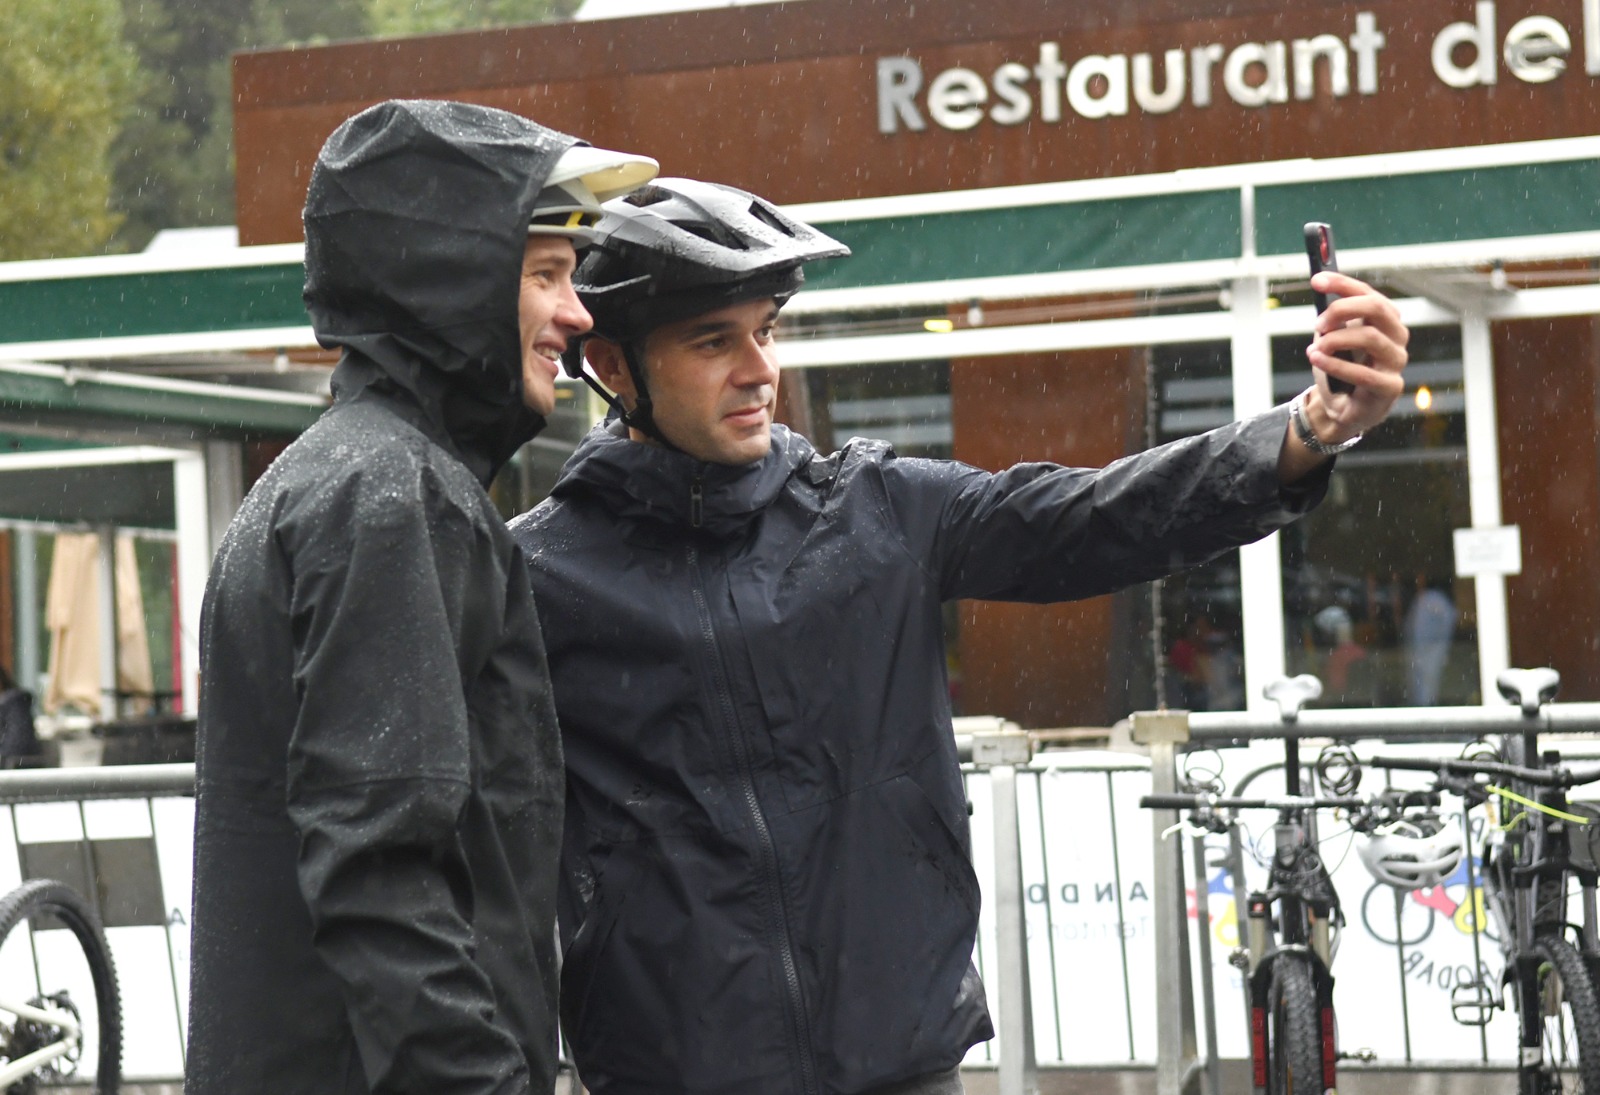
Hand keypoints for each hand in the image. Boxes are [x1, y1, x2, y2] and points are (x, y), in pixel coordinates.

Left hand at [1304, 270, 1409, 440]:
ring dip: (1335, 340)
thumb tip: (1321, 288)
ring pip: (1370, 337)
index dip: (1342, 284)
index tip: (1316, 280)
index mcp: (1385, 320)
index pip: (1368, 293)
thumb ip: (1330, 318)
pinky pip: (1364, 373)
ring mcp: (1396, 362)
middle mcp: (1396, 336)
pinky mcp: (1390, 387)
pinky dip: (1336, 365)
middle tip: (1318, 323)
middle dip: (1341, 309)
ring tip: (1315, 350)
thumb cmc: (1339, 370)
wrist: (1341, 409)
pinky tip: (1316, 359)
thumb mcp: (1331, 339)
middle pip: (1376, 308)